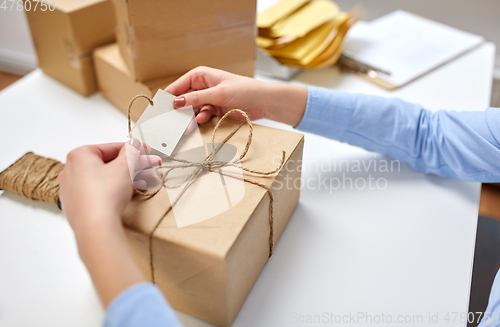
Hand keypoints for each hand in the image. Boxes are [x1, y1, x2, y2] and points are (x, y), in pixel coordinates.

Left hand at [58, 139, 160, 306]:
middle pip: (109, 164)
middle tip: (148, 167)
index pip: (111, 147)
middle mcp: (71, 171)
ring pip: (105, 179)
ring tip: (144, 182)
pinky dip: (114, 190)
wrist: (96, 227)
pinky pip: (99, 193)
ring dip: (126, 179)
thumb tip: (133, 144)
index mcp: (79, 156)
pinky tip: (129, 193)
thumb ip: (132, 152)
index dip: (133, 150)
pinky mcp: (77, 206)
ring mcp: (73, 190)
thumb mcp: (125, 167)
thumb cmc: (105, 196)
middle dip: (132, 166)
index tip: (144, 152)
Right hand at [165, 66, 307, 126]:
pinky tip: (200, 121)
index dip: (168, 96)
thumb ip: (196, 98)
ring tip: (184, 127)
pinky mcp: (214, 110)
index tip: (158, 108)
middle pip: (183, 99)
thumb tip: (175, 102)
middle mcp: (202, 86)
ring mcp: (208, 98)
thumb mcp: (218, 93)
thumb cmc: (244, 89)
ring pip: (191, 109)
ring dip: (188, 118)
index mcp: (200, 75)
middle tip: (169, 122)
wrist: (263, 101)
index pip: (178, 85)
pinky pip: (201, 115)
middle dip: (177, 110)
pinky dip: (200, 119)